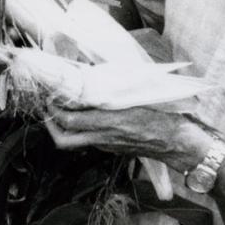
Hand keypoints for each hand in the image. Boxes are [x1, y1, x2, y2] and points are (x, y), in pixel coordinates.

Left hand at [44, 102, 209, 170]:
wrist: (177, 142)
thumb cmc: (162, 116)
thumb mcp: (137, 97)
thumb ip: (113, 88)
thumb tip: (91, 74)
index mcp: (108, 122)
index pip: (70, 119)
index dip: (54, 108)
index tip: (49, 93)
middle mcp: (103, 137)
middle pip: (63, 138)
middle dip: (50, 122)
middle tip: (47, 105)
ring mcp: (105, 145)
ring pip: (72, 143)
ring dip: (60, 128)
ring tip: (57, 111)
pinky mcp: (110, 149)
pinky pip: (85, 142)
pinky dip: (77, 130)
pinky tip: (80, 116)